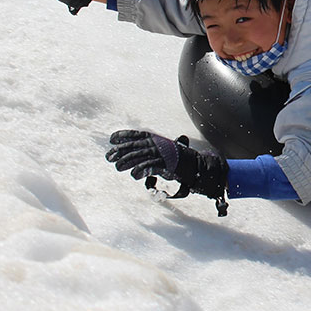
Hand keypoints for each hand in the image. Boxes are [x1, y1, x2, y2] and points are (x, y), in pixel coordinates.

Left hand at [106, 130, 227, 200]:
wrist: (200, 168)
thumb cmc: (183, 163)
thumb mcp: (166, 155)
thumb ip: (153, 155)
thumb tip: (137, 163)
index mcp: (159, 140)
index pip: (139, 135)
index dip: (125, 135)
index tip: (112, 139)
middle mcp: (160, 145)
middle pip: (136, 146)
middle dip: (121, 151)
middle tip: (109, 157)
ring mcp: (164, 154)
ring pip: (141, 156)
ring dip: (128, 161)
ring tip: (118, 167)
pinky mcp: (168, 165)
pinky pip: (152, 166)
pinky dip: (142, 170)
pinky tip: (135, 175)